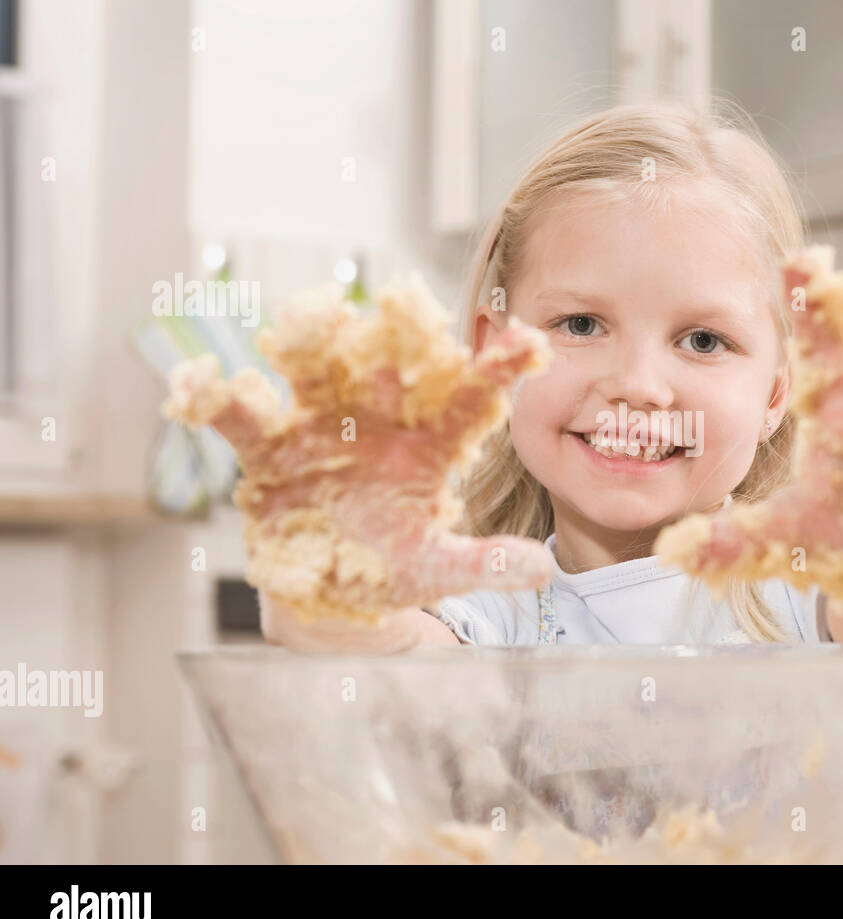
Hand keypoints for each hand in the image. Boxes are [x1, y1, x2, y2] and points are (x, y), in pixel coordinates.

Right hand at [164, 277, 554, 622]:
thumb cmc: (391, 566)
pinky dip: (216, 397)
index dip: (498, 370)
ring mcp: (319, 426)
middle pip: (389, 368)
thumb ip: (483, 563)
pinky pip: (239, 416)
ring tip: (312, 316)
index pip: (470, 399)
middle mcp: (377, 419)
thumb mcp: (439, 569)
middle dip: (397, 337)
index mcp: (430, 443)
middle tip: (409, 303)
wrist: (327, 589)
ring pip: (315, 371)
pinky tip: (198, 384)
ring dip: (310, 342)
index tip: (530, 340)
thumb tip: (542, 572)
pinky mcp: (267, 447)